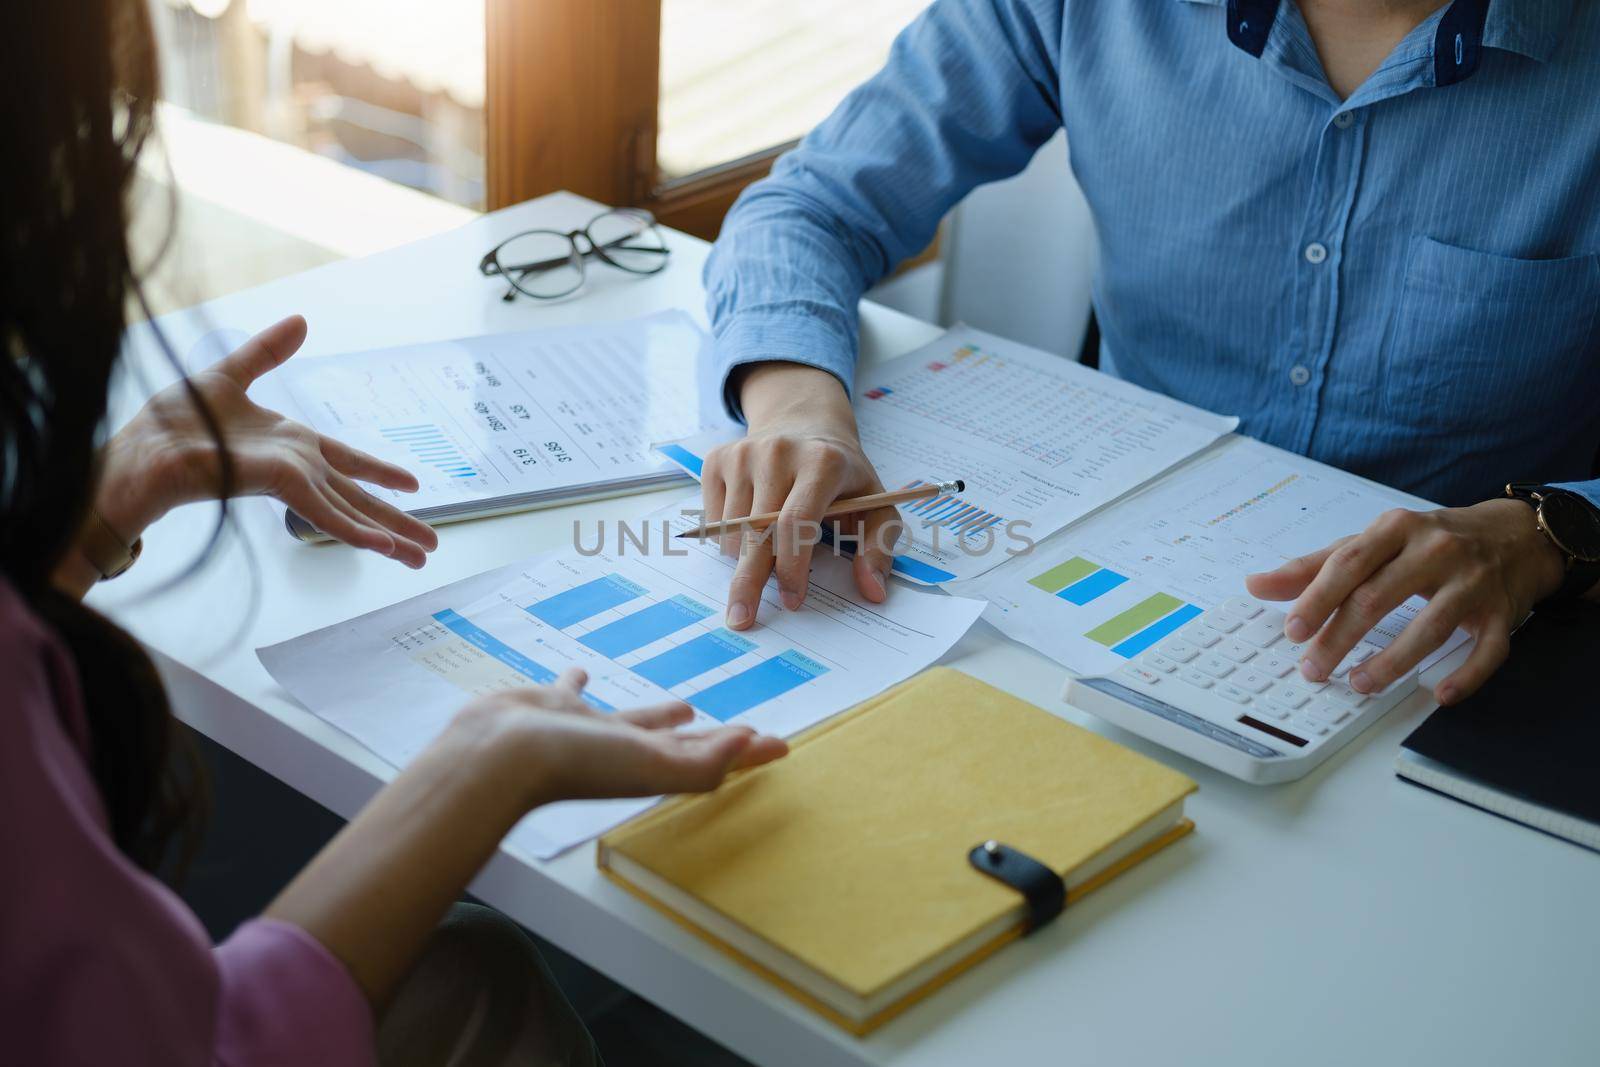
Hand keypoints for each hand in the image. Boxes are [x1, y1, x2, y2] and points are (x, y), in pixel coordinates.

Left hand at [99, 316, 438, 565]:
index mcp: (290, 444)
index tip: (412, 483)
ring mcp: (291, 480)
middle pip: (358, 497)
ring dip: (390, 537)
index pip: (347, 461)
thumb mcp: (226, 374)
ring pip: (352, 513)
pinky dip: (358, 531)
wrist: (137, 450)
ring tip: (422, 557)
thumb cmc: (169, 423)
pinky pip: (328, 513)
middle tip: (430, 545)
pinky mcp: (280, 487)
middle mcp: (297, 467)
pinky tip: (384, 547)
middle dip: (397, 522)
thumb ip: (266, 352)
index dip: (379, 471)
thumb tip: (301, 321)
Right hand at [462, 668, 788, 806]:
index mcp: (652, 765)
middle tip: (743, 729)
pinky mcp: (550, 708)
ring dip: (660, 715)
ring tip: (685, 705)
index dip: (746, 754)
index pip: (713, 759)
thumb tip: (750, 745)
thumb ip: (703, 760)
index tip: (779, 745)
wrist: (496, 755)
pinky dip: (579, 683)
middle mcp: (624, 751)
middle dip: (713, 738)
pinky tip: (582, 674)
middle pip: (684, 744)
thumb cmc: (573, 763)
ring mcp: (586, 729)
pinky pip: (571, 690)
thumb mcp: (650, 763)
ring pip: (635, 720)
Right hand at [703, 363, 900, 629]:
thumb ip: (880, 547)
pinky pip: (713, 518)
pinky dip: (728, 537)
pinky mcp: (717, 458)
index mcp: (822, 463)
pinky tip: (751, 525)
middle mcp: (778, 452)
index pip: (796, 522)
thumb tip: (872, 591)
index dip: (791, 567)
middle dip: (747, 582)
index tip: (792, 601)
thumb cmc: (842, 476)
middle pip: (756, 532)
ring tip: (768, 549)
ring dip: (745, 558)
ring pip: (732, 530)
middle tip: (741, 619)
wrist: (804, 425)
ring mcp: (743, 453)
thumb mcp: (875, 503)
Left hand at [1245, 499, 1564, 704]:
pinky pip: (1487, 650)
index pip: (1349, 563)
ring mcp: (1473, 583)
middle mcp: (1436, 551)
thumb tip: (1257, 585)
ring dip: (1392, 661)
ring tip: (1360, 684)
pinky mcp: (1502, 613)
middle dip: (1340, 637)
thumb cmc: (1430, 541)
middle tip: (1313, 670)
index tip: (1293, 630)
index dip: (1318, 598)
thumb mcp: (1374, 542)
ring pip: (1430, 627)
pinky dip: (1465, 674)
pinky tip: (1439, 693)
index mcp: (1397, 529)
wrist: (1515, 535)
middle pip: (1379, 597)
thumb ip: (1317, 566)